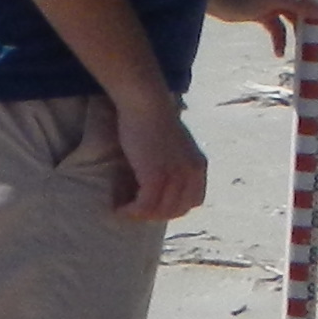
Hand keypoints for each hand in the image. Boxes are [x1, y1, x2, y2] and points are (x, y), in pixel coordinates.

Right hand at [103, 87, 207, 223]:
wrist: (147, 103)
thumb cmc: (153, 117)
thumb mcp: (173, 144)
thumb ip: (173, 162)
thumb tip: (157, 177)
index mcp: (198, 166)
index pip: (193, 200)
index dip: (173, 207)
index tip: (153, 204)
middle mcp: (191, 174)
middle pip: (177, 210)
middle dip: (156, 214)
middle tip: (134, 210)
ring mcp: (175, 176)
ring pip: (160, 211)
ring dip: (140, 214)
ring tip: (124, 209)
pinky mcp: (155, 176)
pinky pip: (144, 206)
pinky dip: (131, 210)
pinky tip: (119, 206)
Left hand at [206, 0, 317, 54]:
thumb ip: (297, 2)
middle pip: (311, 7)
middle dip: (316, 23)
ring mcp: (276, 3)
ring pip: (296, 21)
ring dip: (300, 35)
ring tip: (304, 52)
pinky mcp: (264, 15)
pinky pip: (279, 31)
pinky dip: (280, 41)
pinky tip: (278, 53)